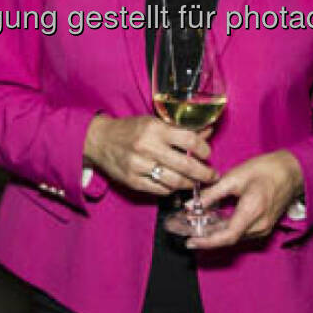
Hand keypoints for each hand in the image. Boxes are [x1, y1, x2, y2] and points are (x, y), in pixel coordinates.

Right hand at [83, 113, 217, 194]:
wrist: (99, 140)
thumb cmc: (130, 129)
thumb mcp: (154, 122)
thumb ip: (181, 129)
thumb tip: (208, 131)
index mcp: (155, 128)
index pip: (190, 140)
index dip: (204, 149)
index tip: (208, 154)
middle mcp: (148, 147)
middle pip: (186, 165)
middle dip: (204, 173)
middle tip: (212, 176)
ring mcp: (139, 166)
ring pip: (175, 181)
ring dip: (189, 184)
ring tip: (195, 182)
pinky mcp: (133, 181)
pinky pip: (160, 190)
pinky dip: (171, 189)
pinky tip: (175, 185)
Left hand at [187, 150, 303, 248]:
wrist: (294, 171)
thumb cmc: (266, 169)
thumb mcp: (235, 177)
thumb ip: (212, 193)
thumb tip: (191, 205)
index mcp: (252, 211)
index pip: (227, 236)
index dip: (207, 242)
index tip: (191, 241)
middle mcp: (260, 225)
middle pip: (230, 239)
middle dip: (208, 239)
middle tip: (188, 234)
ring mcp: (264, 228)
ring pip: (236, 238)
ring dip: (217, 236)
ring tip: (198, 229)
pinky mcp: (265, 226)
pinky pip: (243, 233)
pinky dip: (228, 231)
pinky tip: (215, 224)